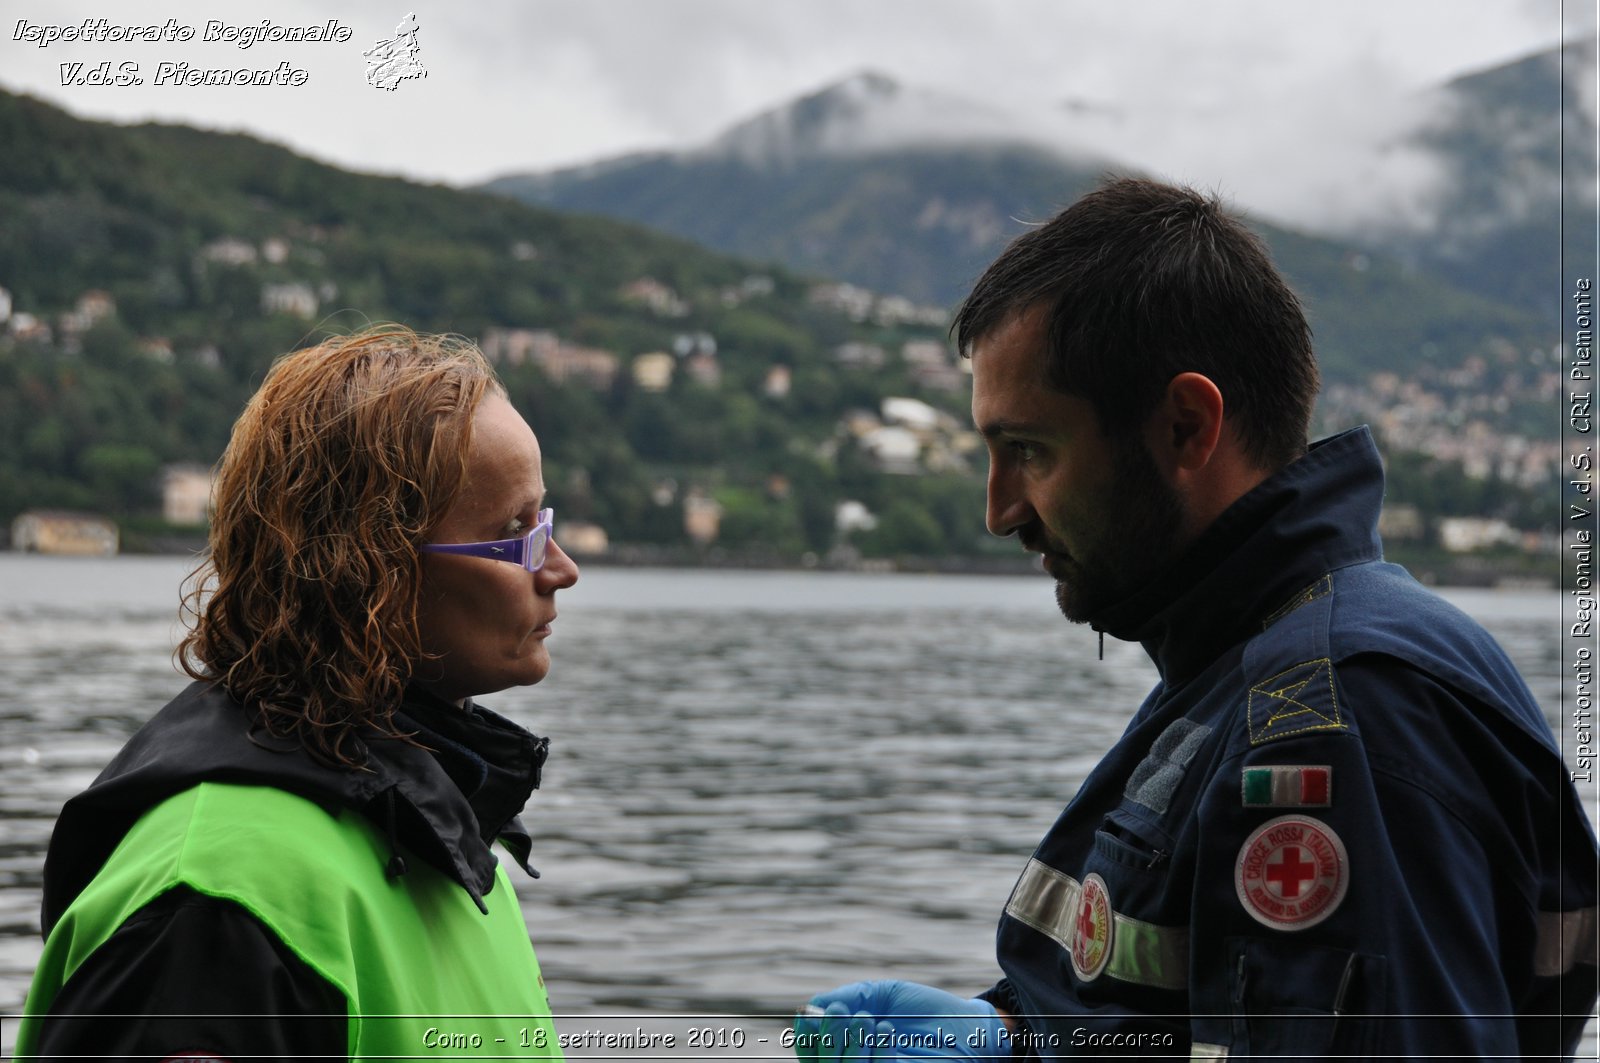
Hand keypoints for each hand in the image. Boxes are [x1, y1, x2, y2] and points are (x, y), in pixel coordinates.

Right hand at [792, 980, 1009, 1059]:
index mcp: (849, 1044)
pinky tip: (886, 1029)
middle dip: (828, 1038)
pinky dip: (878, 1053)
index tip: (809, 1014)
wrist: (964, 1023)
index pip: (815, 1051)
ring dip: (850, 1044)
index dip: (805, 1036)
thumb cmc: (923, 1010)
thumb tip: (815, 1004)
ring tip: (866, 1018)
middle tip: (842, 1013)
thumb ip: (850, 996)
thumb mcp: (882, 994)